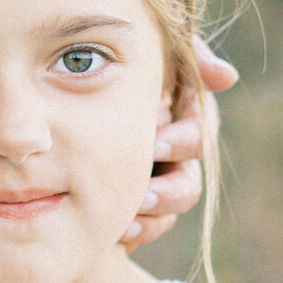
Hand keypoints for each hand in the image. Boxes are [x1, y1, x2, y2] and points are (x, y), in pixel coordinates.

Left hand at [126, 37, 236, 249]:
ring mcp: (154, 180)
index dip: (184, 141)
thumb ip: (189, 54)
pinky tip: (119, 233)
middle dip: (170, 190)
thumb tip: (227, 78)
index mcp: (179, 114)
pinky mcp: (132, 202)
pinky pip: (149, 227)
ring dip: (156, 216)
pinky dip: (138, 231)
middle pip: (189, 180)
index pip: (199, 132)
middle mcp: (171, 152)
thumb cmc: (110, 58)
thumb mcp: (151, 48)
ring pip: (169, 210)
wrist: (55, 102)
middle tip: (142, 195)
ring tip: (129, 221)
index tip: (158, 145)